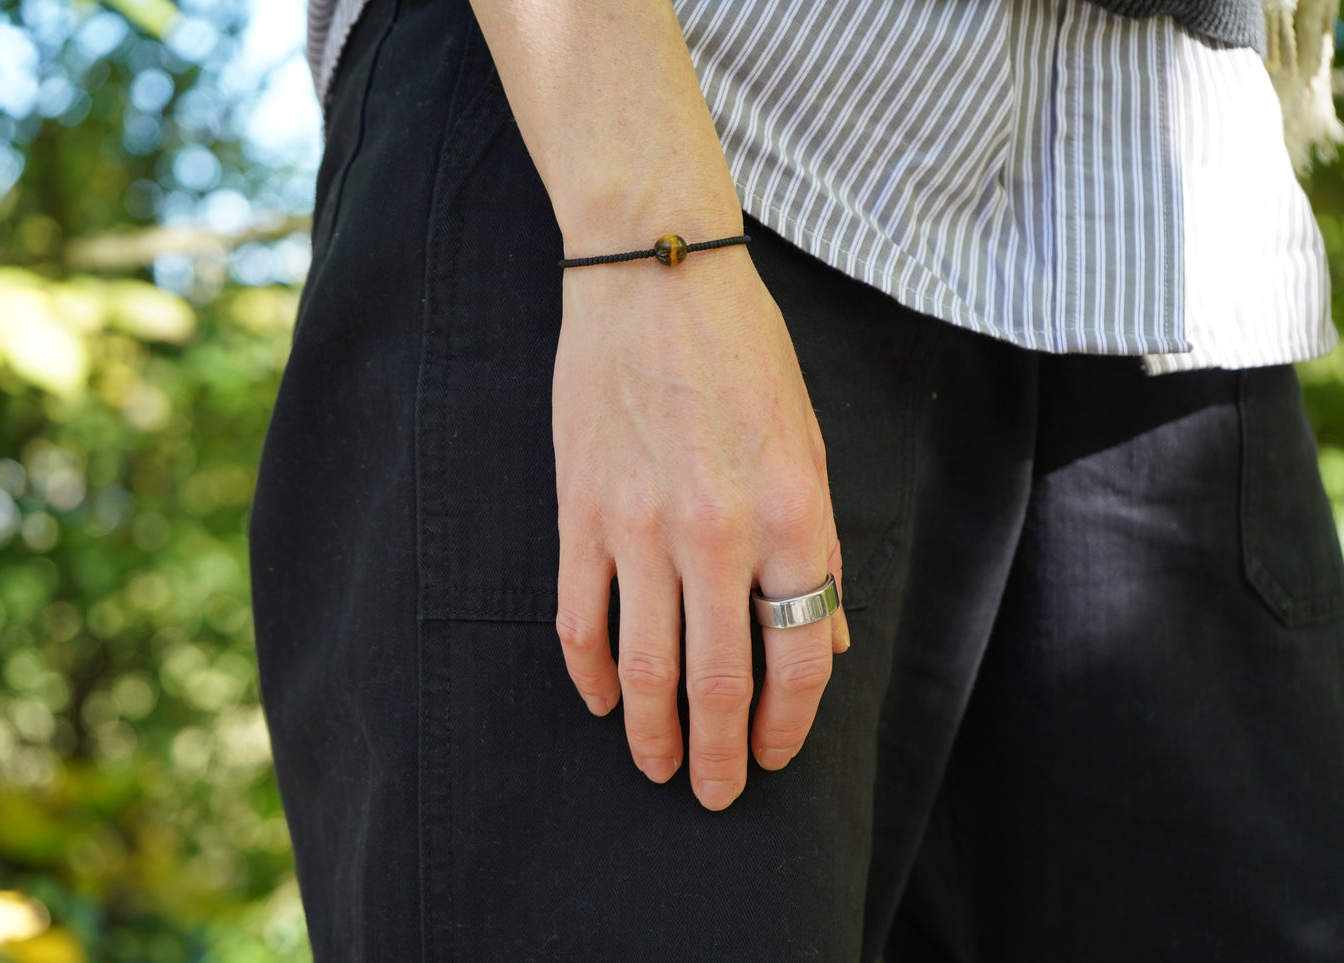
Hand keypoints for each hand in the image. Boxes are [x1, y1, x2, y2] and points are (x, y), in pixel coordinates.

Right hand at [552, 245, 849, 810]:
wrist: (654, 275)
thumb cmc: (746, 354)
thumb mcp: (811, 445)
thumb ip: (818, 549)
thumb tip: (826, 640)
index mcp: (792, 515)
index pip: (797, 656)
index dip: (788, 725)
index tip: (777, 757)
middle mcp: (719, 533)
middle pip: (718, 682)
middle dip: (720, 756)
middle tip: (716, 796)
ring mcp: (640, 526)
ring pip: (643, 666)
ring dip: (653, 734)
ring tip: (658, 769)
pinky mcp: (580, 511)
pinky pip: (580, 618)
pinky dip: (589, 673)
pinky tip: (601, 701)